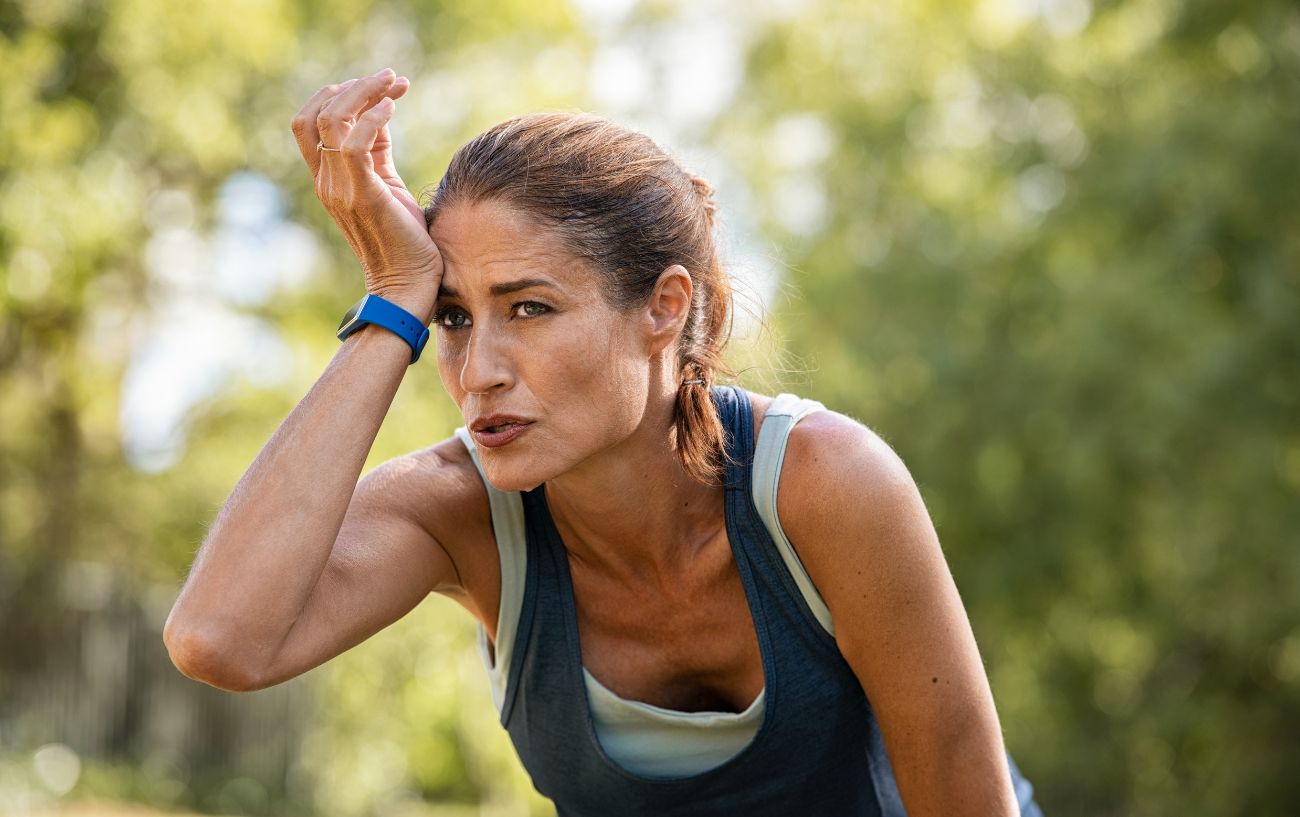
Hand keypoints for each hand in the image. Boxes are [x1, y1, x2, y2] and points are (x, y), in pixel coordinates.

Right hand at [291, 68, 440, 320]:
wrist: (408, 286)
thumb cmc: (405, 241)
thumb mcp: (387, 185)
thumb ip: (377, 152)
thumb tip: (380, 113)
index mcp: (328, 180)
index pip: (309, 124)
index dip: (338, 95)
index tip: (379, 86)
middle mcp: (327, 182)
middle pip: (315, 114)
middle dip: (354, 86)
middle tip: (391, 77)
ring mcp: (340, 189)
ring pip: (332, 120)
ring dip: (364, 92)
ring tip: (395, 82)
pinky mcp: (363, 196)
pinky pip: (354, 145)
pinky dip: (372, 118)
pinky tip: (392, 108)